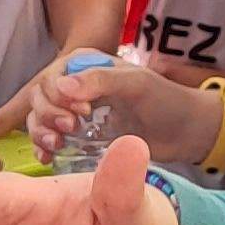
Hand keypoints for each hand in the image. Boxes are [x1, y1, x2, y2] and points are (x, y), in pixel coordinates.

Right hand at [22, 52, 219, 165]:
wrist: (185, 132)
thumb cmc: (164, 100)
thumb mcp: (135, 84)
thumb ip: (100, 80)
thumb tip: (60, 86)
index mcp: (85, 66)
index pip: (50, 80)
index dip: (57, 98)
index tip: (82, 111)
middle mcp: (75, 87)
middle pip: (40, 101)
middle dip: (48, 116)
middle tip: (71, 130)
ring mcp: (75, 114)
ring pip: (39, 121)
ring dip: (41, 133)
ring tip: (56, 147)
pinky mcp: (79, 138)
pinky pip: (49, 141)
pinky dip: (43, 149)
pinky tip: (48, 158)